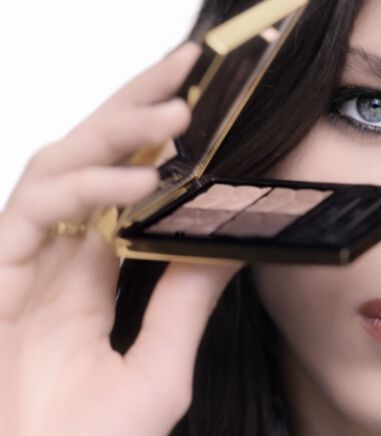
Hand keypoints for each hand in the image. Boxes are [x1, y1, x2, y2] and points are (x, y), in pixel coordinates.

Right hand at [0, 43, 240, 435]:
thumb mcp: (159, 366)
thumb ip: (186, 303)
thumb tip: (229, 244)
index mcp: (93, 279)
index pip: (127, 189)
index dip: (160, 145)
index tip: (211, 111)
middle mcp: (57, 260)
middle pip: (92, 159)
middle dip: (135, 106)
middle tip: (187, 66)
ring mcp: (22, 262)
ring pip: (61, 164)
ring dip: (117, 132)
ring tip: (177, 114)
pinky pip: (34, 207)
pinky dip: (85, 185)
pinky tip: (137, 180)